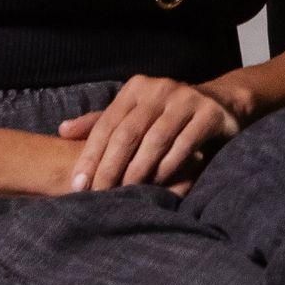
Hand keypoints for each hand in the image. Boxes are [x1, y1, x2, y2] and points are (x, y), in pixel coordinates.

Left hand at [57, 75, 249, 191]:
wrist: (221, 103)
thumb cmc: (168, 114)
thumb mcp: (135, 114)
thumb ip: (101, 123)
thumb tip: (62, 130)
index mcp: (137, 87)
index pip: (107, 124)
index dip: (91, 155)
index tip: (79, 185)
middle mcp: (160, 88)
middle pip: (128, 132)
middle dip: (110, 168)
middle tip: (98, 197)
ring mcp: (186, 99)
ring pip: (155, 140)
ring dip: (138, 171)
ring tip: (125, 195)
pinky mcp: (209, 113)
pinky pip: (184, 145)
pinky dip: (168, 167)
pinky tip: (158, 184)